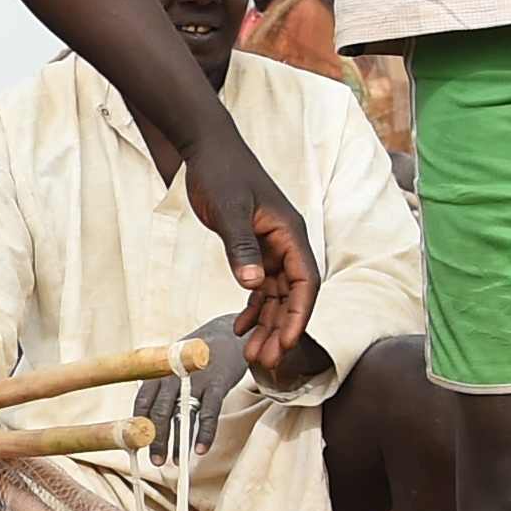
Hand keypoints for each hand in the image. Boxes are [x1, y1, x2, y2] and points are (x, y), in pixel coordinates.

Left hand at [136, 319, 252, 463]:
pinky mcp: (217, 384)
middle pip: (160, 412)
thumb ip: (161, 391)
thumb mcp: (173, 368)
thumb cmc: (197, 359)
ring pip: (182, 415)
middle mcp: (173, 375)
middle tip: (156, 462)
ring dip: (178, 441)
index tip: (137, 447)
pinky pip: (209, 414)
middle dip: (156, 440)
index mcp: (158, 372)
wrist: (229, 336)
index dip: (138, 425)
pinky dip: (205, 433)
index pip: (141, 402)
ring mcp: (195, 380)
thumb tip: (151, 424)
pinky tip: (201, 450)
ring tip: (175, 461)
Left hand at [176, 127, 317, 373]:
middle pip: (291, 295)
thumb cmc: (221, 173)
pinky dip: (252, 306)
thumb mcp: (229, 211)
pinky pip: (259, 284)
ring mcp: (270, 246)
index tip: (286, 344)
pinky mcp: (253, 247)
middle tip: (265, 360)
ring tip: (253, 352)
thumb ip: (241, 247)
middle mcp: (286, 242)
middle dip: (281, 328)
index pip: (305, 283)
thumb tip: (253, 285)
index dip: (298, 316)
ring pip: (276, 294)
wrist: (205, 150)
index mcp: (289, 233)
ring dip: (267, 323)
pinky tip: (241, 326)